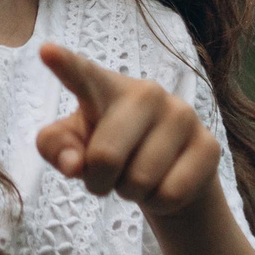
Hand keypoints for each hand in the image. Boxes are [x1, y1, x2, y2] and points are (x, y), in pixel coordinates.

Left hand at [35, 44, 223, 220]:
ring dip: (130, 193)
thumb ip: (56, 149)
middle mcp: (147, 92)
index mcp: (105, 87)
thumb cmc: (110, 152)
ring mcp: (182, 115)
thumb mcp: (74, 149)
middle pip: (105, 157)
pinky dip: (159, 203)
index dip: (65, 65)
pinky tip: (164, 185)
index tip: (45, 50)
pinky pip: (170, 194)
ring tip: (137, 177)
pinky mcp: (208, 144)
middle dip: (99, 182)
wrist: (168, 175)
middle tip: (106, 177)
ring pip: (140, 181)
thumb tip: (73, 165)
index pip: (82, 75)